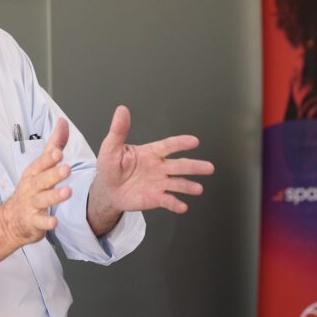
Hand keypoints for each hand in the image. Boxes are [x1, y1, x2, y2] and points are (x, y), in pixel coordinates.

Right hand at [0, 119, 73, 247]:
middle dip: (54, 174)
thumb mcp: (40, 166)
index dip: (50, 158)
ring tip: (67, 192)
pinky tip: (55, 221)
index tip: (59, 152)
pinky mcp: (34, 221)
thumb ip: (54, 145)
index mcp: (34, 172)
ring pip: (43, 199)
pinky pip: (41, 222)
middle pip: (43, 179)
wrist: (10, 220)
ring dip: (55, 196)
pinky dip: (47, 222)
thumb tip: (62, 122)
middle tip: (66, 169)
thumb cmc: (30, 189)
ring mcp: (32, 204)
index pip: (41, 163)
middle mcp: (32, 187)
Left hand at [89, 106, 213, 234]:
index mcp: (150, 153)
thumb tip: (122, 110)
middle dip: (194, 166)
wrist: (108, 190)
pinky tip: (182, 207)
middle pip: (179, 165)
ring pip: (178, 183)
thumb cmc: (110, 166)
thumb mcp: (111, 147)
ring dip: (188, 186)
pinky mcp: (156, 198)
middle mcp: (159, 167)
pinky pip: (168, 201)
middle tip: (209, 167)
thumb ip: (119, 130)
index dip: (181, 143)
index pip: (168, 146)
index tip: (194, 141)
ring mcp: (159, 183)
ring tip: (198, 189)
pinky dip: (175, 204)